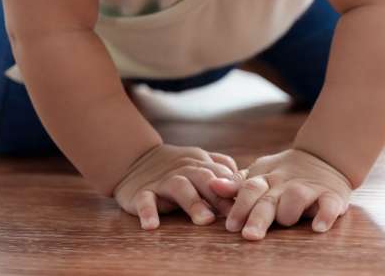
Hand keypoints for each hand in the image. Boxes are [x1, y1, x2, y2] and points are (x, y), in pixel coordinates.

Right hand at [112, 144, 240, 229]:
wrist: (135, 159)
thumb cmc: (176, 167)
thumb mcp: (199, 162)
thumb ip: (222, 169)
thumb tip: (247, 181)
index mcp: (200, 164)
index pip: (221, 174)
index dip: (235, 188)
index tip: (250, 204)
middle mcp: (183, 170)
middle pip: (204, 178)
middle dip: (219, 195)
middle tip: (232, 214)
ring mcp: (162, 181)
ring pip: (179, 187)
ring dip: (193, 202)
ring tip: (204, 220)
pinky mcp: (141, 192)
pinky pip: (144, 200)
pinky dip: (148, 212)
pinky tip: (152, 225)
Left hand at [209, 148, 351, 240]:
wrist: (323, 158)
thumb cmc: (284, 174)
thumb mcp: (260, 175)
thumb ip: (237, 184)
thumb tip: (212, 185)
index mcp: (266, 179)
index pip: (249, 189)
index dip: (240, 207)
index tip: (230, 226)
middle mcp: (285, 183)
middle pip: (269, 199)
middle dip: (258, 217)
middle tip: (249, 235)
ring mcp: (309, 188)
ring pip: (296, 197)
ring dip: (290, 211)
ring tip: (286, 222)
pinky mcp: (332, 195)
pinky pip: (329, 205)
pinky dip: (325, 215)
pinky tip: (318, 227)